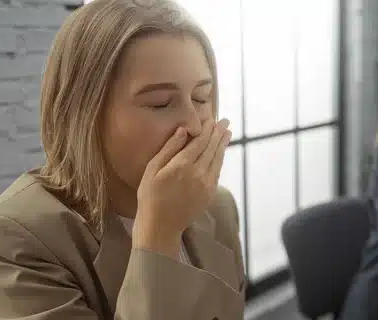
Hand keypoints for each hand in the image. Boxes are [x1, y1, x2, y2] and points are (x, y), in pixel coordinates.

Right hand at [133, 119, 231, 256]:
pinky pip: (217, 171)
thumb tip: (183, 130)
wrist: (160, 226)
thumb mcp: (152, 170)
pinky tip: (221, 153)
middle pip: (212, 148)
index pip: (200, 141)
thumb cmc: (150, 197)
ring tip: (227, 133)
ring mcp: (206, 184)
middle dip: (218, 133)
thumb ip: (169, 149)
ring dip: (223, 144)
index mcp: (182, 165)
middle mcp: (198, 173)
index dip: (207, 129)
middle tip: (225, 121)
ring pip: (218, 159)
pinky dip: (220, 159)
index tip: (212, 118)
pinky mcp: (209, 193)